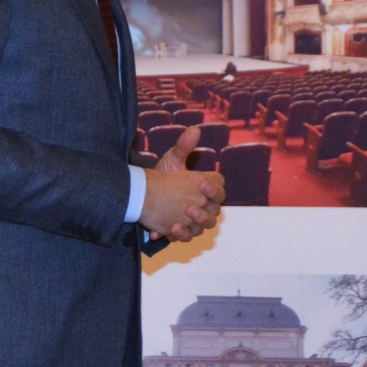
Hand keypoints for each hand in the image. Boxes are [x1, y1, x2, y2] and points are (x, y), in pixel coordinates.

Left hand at [140, 125, 223, 242]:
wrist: (147, 192)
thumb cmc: (165, 175)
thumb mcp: (173, 160)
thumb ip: (183, 146)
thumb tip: (194, 129)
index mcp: (207, 190)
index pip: (220, 190)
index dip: (214, 189)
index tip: (202, 184)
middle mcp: (205, 206)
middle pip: (215, 213)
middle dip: (204, 212)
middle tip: (190, 207)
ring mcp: (195, 221)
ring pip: (204, 228)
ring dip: (195, 225)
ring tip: (180, 220)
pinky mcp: (182, 231)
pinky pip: (186, 237)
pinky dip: (178, 235)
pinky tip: (167, 230)